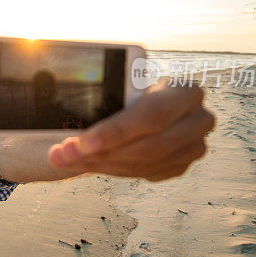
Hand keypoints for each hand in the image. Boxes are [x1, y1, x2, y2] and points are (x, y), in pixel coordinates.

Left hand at [47, 81, 214, 180]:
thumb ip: (105, 93)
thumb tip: (58, 109)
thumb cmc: (134, 88)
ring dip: (102, 165)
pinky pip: (144, 174)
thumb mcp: (125, 82)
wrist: (154, 102)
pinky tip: (89, 163)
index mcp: (185, 91)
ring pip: (145, 164)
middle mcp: (197, 119)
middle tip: (65, 155)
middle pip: (149, 146)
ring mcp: (193, 146)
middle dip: (102, 154)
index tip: (81, 143)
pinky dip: (112, 170)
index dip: (115, 132)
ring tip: (68, 159)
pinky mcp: (182, 164)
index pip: (151, 115)